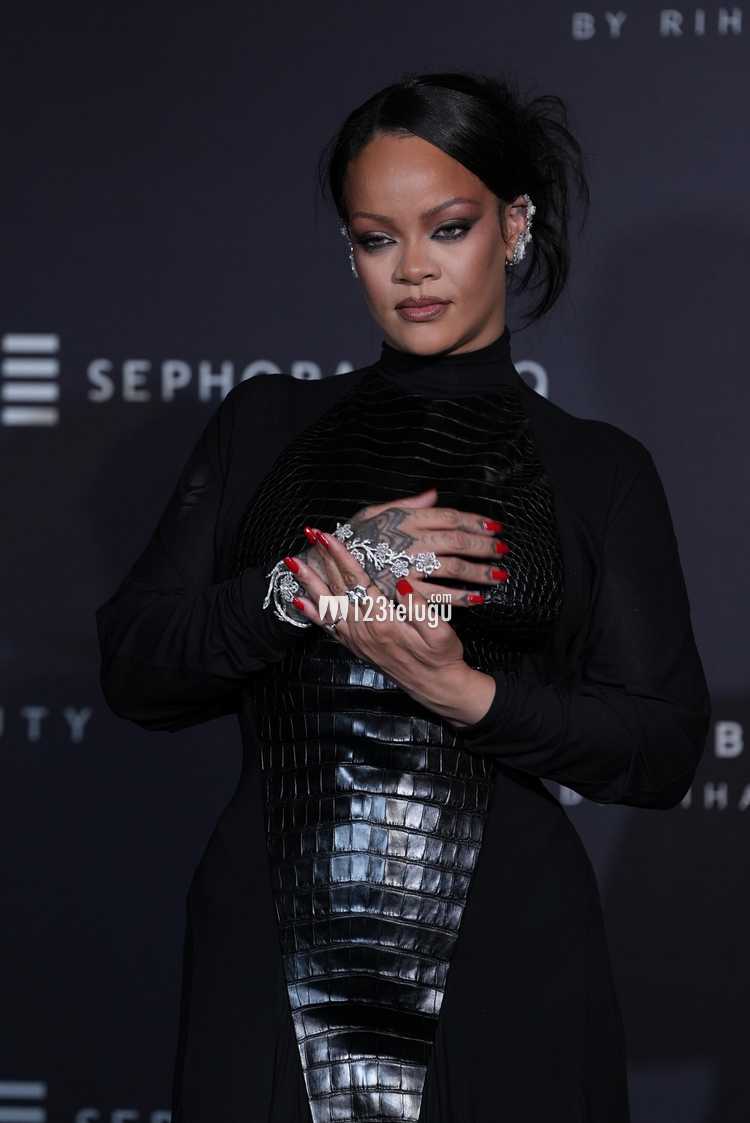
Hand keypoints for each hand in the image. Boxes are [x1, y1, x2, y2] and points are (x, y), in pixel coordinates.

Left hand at [284, 526, 495, 725]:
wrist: (436, 687)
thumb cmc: (442, 657)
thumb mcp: (440, 632)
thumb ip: (419, 608)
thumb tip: (403, 583)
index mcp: (383, 621)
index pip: (357, 582)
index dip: (341, 557)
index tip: (328, 537)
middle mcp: (364, 630)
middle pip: (337, 588)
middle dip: (322, 559)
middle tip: (308, 534)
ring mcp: (357, 639)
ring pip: (327, 605)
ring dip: (309, 582)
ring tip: (293, 563)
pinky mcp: (356, 647)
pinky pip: (328, 627)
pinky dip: (312, 613)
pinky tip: (299, 601)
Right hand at [324, 486, 508, 604]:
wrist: (322, 568)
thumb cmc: (351, 541)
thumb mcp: (372, 514)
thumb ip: (405, 505)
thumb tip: (433, 494)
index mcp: (403, 520)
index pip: (448, 516)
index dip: (475, 520)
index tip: (494, 526)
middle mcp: (407, 541)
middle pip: (455, 540)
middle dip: (483, 545)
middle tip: (503, 549)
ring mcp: (406, 567)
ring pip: (451, 567)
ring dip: (478, 571)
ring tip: (499, 574)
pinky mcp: (401, 593)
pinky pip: (437, 596)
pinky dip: (459, 598)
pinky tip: (477, 599)